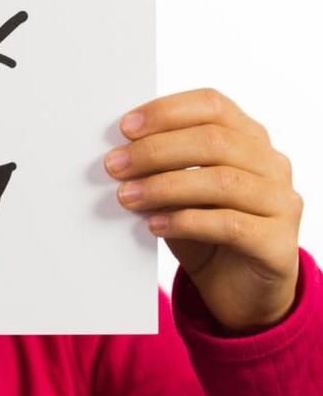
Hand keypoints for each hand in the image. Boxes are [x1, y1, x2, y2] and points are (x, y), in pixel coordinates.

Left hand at [104, 88, 301, 331]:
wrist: (236, 289)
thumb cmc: (203, 231)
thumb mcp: (177, 192)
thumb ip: (160, 168)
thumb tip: (118, 154)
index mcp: (249, 138)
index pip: (212, 105)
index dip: (167, 112)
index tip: (125, 128)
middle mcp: (271, 164)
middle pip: (214, 141)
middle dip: (156, 151)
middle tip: (114, 165)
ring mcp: (281, 202)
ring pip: (221, 182)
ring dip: (165, 186)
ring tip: (126, 196)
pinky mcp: (279, 243)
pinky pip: (230, 225)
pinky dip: (186, 222)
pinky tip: (155, 225)